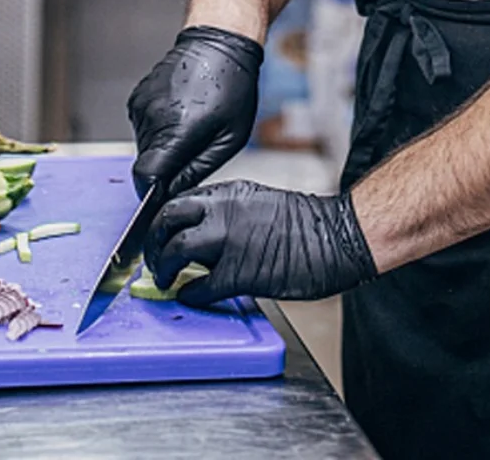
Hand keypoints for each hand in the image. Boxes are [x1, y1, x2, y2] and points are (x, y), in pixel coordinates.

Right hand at [127, 27, 262, 198]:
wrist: (218, 44)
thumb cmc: (232, 86)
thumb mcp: (230, 137)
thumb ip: (198, 169)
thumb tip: (173, 191)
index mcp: (177, 130)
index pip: (146, 177)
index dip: (153, 192)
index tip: (165, 192)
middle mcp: (152, 117)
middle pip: (146, 165)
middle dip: (166, 167)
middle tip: (193, 148)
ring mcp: (141, 106)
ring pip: (144, 147)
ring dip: (163, 147)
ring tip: (190, 124)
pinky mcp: (136, 98)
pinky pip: (143, 128)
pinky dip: (158, 129)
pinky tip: (179, 113)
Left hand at [144, 180, 376, 305]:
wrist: (338, 237)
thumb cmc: (308, 223)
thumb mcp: (261, 201)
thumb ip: (230, 212)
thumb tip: (205, 233)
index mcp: (230, 193)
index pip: (180, 200)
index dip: (164, 220)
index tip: (160, 234)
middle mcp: (224, 210)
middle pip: (168, 219)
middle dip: (152, 240)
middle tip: (151, 257)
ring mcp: (230, 240)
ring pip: (176, 249)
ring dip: (163, 267)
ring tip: (163, 278)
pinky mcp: (240, 272)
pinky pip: (200, 286)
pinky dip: (189, 293)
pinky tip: (189, 296)